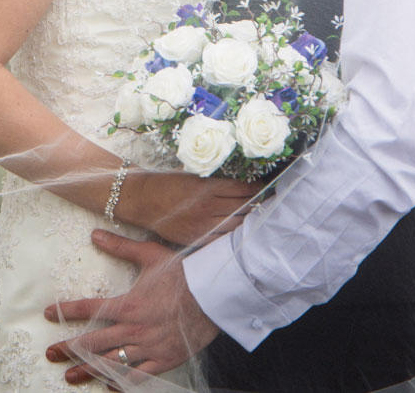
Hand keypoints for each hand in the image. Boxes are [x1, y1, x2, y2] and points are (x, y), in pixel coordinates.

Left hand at [44, 232, 218, 384]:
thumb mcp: (150, 254)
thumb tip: (95, 234)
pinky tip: (109, 384)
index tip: (49, 313)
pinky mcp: (164, 360)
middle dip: (70, 349)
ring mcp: (149, 348)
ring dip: (89, 369)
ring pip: (112, 362)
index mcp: (129, 305)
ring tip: (70, 376)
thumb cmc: (182, 272)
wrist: (212, 294)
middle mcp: (135, 330)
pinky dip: (122, 382)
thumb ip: (120, 246)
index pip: (90, 308)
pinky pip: (138, 377)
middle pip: (95, 342)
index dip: (67, 311)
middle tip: (51, 354)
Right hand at [122, 169, 256, 246]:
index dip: (257, 188)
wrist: (144, 200)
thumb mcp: (193, 175)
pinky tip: (241, 232)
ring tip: (260, 217)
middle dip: (258, 204)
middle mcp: (207, 206)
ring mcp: (202, 225)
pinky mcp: (196, 238)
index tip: (266, 186)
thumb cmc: (169, 183)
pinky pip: (222, 239)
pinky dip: (233, 235)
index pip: (242, 188)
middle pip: (243, 207)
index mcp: (207, 187)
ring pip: (235, 224)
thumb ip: (215, 180)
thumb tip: (241, 183)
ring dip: (249, 220)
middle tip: (270, 202)